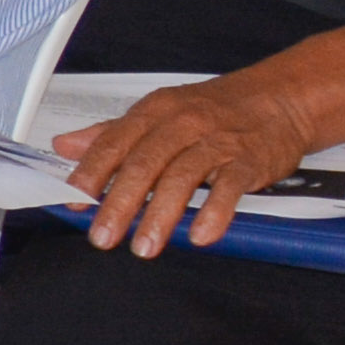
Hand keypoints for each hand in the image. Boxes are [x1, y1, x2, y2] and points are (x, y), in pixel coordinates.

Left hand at [51, 68, 321, 257]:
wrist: (281, 98)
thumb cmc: (215, 109)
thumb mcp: (158, 113)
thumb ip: (110, 133)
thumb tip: (64, 146)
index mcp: (155, 111)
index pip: (114, 141)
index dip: (91, 172)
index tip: (73, 200)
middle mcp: (183, 123)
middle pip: (144, 163)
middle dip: (120, 203)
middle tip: (104, 236)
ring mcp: (218, 141)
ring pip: (183, 176)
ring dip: (162, 215)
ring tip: (145, 246)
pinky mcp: (250, 159)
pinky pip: (231, 186)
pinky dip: (215, 211)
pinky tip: (201, 235)